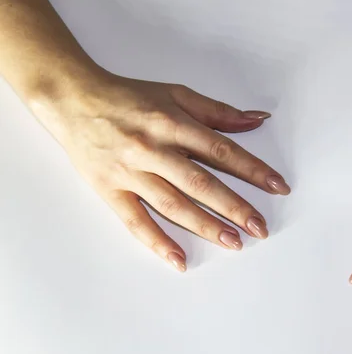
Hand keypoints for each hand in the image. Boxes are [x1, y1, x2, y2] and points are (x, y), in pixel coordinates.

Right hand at [32, 73, 289, 271]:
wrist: (72, 100)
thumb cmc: (129, 97)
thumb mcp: (176, 94)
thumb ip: (217, 111)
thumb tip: (257, 120)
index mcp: (172, 124)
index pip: (221, 151)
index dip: (253, 169)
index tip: (277, 186)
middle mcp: (154, 150)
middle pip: (201, 183)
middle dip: (234, 207)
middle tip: (260, 228)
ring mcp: (130, 172)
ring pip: (173, 205)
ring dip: (205, 226)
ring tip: (233, 242)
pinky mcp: (110, 190)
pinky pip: (135, 220)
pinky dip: (157, 241)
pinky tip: (179, 259)